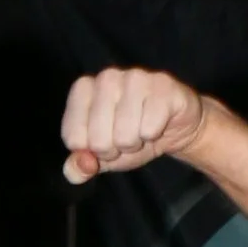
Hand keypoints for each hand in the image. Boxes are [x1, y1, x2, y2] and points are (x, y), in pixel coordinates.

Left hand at [62, 67, 208, 184]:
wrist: (174, 128)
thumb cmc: (132, 136)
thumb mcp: (101, 156)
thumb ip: (80, 166)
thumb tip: (77, 169)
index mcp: (83, 89)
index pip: (73, 138)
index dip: (91, 152)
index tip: (105, 142)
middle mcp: (106, 77)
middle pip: (98, 140)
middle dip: (114, 150)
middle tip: (126, 139)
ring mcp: (135, 77)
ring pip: (124, 135)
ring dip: (135, 143)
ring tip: (142, 131)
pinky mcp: (162, 84)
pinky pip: (149, 128)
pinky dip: (154, 135)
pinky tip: (157, 124)